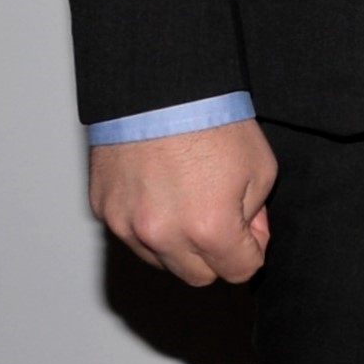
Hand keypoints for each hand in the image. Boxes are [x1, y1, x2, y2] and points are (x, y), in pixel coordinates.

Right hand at [90, 117, 278, 287]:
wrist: (161, 88)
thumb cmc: (212, 120)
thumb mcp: (260, 169)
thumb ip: (255, 215)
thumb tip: (247, 235)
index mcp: (209, 229)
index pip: (238, 271)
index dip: (250, 252)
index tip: (250, 233)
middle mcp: (163, 235)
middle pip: (196, 275)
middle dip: (214, 255)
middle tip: (222, 218)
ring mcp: (126, 224)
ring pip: (159, 260)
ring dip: (177, 244)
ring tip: (189, 201)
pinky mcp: (103, 209)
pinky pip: (129, 234)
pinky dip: (146, 224)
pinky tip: (160, 191)